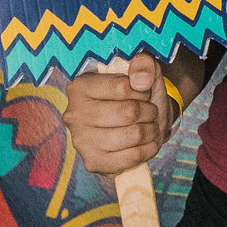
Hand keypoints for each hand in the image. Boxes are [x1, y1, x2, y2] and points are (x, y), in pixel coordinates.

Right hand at [64, 53, 173, 178]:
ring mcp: (81, 141)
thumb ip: (143, 64)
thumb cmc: (136, 94)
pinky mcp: (93, 162)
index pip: (122, 87)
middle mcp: (74, 114)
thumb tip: (141, 81)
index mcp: (79, 86)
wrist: (136, 123)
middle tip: (150, 110)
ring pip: (134, 134)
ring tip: (150, 124)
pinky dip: (149, 148)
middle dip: (149, 110)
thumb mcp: (142, 71)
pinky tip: (148, 141)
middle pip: (129, 112)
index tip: (142, 91)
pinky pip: (133, 157)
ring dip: (152, 129)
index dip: (142, 90)